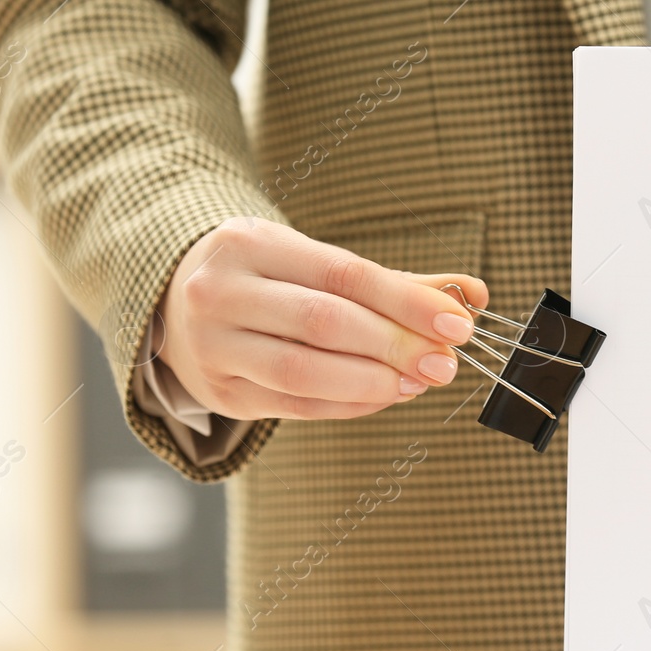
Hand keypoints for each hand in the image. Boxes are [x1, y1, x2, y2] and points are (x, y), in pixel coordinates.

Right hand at [152, 217, 488, 419]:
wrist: (176, 304)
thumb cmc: (269, 281)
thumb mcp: (317, 263)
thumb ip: (397, 281)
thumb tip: (475, 293)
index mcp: (249, 243)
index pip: (342, 274)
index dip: (406, 301)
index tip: (458, 324)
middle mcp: (221, 291)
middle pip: (325, 323)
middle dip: (396, 345)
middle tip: (445, 362)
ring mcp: (214, 346)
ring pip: (306, 372)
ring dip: (376, 382)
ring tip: (418, 381)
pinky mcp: (221, 392)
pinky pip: (298, 406)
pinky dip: (351, 404)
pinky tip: (386, 396)